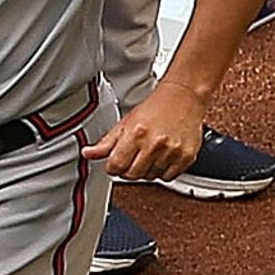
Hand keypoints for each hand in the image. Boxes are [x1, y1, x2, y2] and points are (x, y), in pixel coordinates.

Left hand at [83, 83, 206, 182]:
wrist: (183, 98)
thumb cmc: (155, 108)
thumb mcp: (125, 123)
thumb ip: (106, 142)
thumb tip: (87, 153)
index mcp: (136, 134)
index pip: (116, 166)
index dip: (113, 167)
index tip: (115, 164)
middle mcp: (155, 144)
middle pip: (133, 175)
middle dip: (128, 169)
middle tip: (132, 158)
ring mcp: (172, 152)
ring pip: (150, 177)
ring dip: (146, 170)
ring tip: (149, 154)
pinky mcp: (186, 157)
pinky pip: (168, 177)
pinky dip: (163, 172)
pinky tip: (161, 158)